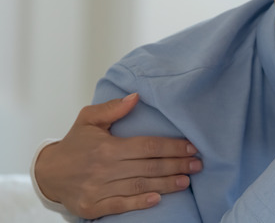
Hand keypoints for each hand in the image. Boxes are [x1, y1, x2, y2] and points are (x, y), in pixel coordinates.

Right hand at [34, 93, 202, 219]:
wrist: (47, 174)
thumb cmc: (74, 143)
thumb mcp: (88, 119)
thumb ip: (112, 108)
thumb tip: (136, 96)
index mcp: (106, 146)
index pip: (147, 146)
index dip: (171, 147)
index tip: (191, 147)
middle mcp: (103, 168)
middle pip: (148, 167)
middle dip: (176, 165)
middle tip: (198, 164)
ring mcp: (97, 189)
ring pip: (139, 186)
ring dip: (166, 184)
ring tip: (187, 180)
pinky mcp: (92, 207)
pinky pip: (120, 205)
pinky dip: (139, 202)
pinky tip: (157, 199)